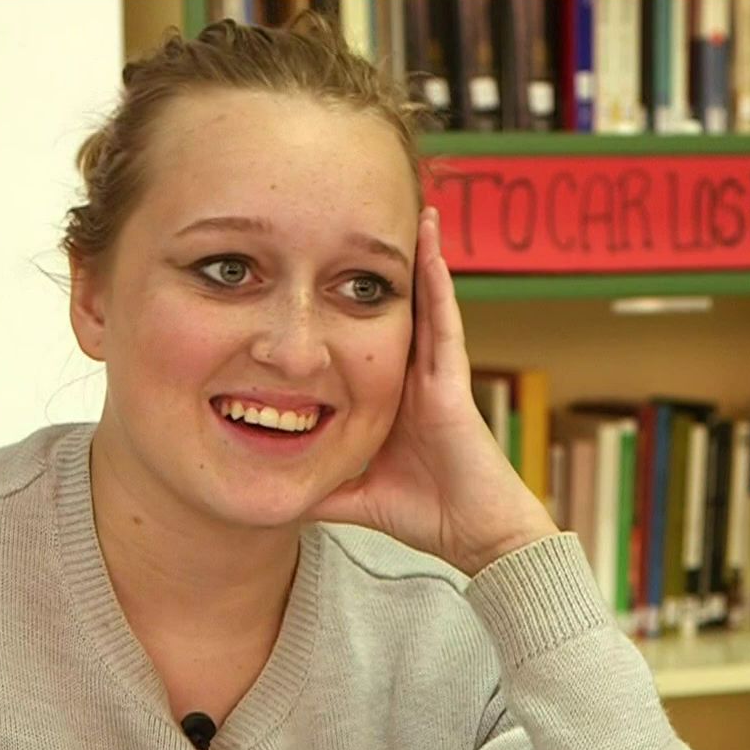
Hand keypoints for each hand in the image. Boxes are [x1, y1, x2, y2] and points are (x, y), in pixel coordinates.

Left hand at [307, 206, 559, 576]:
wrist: (476, 536)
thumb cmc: (426, 515)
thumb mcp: (354, 494)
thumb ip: (319, 484)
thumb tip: (272, 491)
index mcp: (392, 398)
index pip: (368, 340)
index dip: (353, 304)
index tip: (329, 268)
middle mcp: (416, 379)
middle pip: (399, 311)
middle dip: (387, 269)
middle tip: (367, 219)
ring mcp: (439, 377)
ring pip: (428, 305)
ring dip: (422, 260)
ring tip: (416, 212)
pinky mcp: (454, 384)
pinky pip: (446, 325)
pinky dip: (439, 287)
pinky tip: (432, 251)